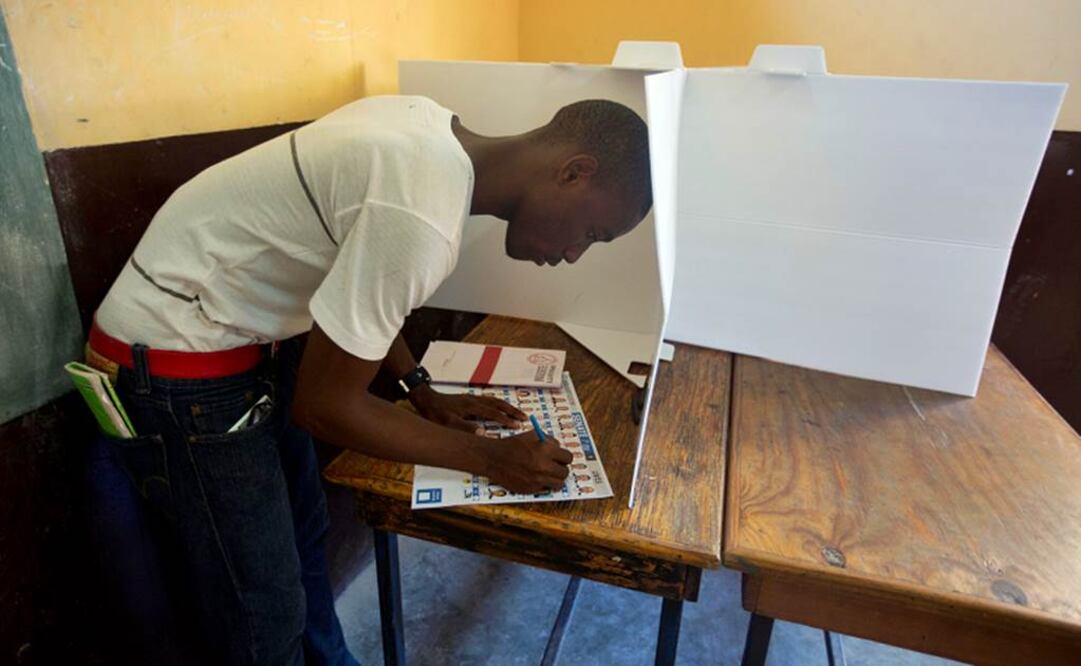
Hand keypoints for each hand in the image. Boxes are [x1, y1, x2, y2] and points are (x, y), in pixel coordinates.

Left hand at [410, 385, 525, 433]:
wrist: (426, 399)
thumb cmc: (436, 414)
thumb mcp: (448, 424)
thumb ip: (466, 428)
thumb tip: (484, 432)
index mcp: (471, 406)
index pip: (493, 413)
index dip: (506, 419)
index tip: (518, 425)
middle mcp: (475, 400)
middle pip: (498, 403)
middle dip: (512, 410)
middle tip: (525, 417)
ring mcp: (473, 398)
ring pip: (495, 400)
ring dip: (507, 406)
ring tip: (518, 413)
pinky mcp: (470, 399)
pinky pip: (490, 400)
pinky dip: (499, 404)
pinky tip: (501, 408)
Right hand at [484, 431, 571, 493]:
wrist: (493, 458)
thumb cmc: (513, 445)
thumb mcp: (532, 435)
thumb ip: (549, 441)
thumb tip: (559, 449)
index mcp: (546, 450)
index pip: (568, 457)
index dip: (564, 458)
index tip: (560, 459)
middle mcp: (543, 466)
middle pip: (565, 472)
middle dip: (561, 469)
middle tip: (555, 467)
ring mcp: (537, 479)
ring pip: (558, 484)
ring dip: (555, 479)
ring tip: (548, 475)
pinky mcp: (530, 489)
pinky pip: (545, 489)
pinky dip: (543, 485)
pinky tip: (535, 478)